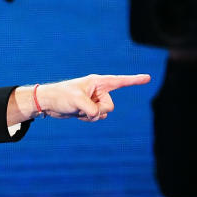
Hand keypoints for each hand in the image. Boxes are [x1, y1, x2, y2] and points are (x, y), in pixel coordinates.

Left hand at [34, 74, 150, 121]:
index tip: (148, 78)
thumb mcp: (76, 101)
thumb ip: (91, 108)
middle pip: (110, 106)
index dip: (134, 80)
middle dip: (98, 110)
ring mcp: (94, 100)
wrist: (48, 103)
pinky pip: (96, 117)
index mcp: (98, 82)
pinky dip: (88, 119)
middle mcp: (98, 90)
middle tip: (83, 107)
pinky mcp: (89, 108)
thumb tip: (97, 116)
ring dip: (92, 116)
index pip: (120, 81)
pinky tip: (77, 114)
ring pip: (104, 113)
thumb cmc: (61, 96)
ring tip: (78, 110)